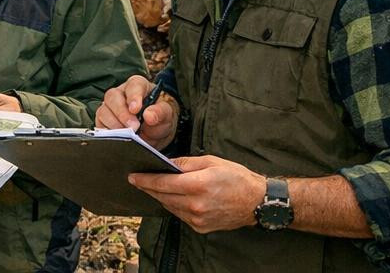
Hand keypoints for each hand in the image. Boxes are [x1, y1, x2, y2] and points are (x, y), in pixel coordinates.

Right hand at [96, 74, 177, 148]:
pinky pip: (100, 127)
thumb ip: (160, 113)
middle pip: (113, 97)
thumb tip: (149, 116)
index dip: (134, 96)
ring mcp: (109, 108)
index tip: (136, 109)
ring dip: (115, 125)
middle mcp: (120, 94)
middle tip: (133, 127)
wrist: (155, 130)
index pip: (133, 85)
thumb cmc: (159, 116)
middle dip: (122, 113)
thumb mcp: (166, 114)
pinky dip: (108, 134)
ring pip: (103, 112)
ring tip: (128, 135)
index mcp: (137, 86)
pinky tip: (119, 139)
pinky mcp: (103, 122)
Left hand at [129, 154, 264, 233]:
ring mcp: (198, 219)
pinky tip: (172, 198)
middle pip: (162, 196)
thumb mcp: (211, 161)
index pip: (162, 183)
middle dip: (148, 188)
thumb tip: (166, 164)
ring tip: (152, 187)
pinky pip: (180, 215)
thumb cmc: (236, 178)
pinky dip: (173, 206)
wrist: (257, 202)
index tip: (132, 176)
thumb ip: (185, 163)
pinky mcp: (201, 228)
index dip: (145, 180)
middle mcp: (196, 205)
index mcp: (198, 185)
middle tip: (138, 180)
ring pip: (169, 207)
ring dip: (160, 197)